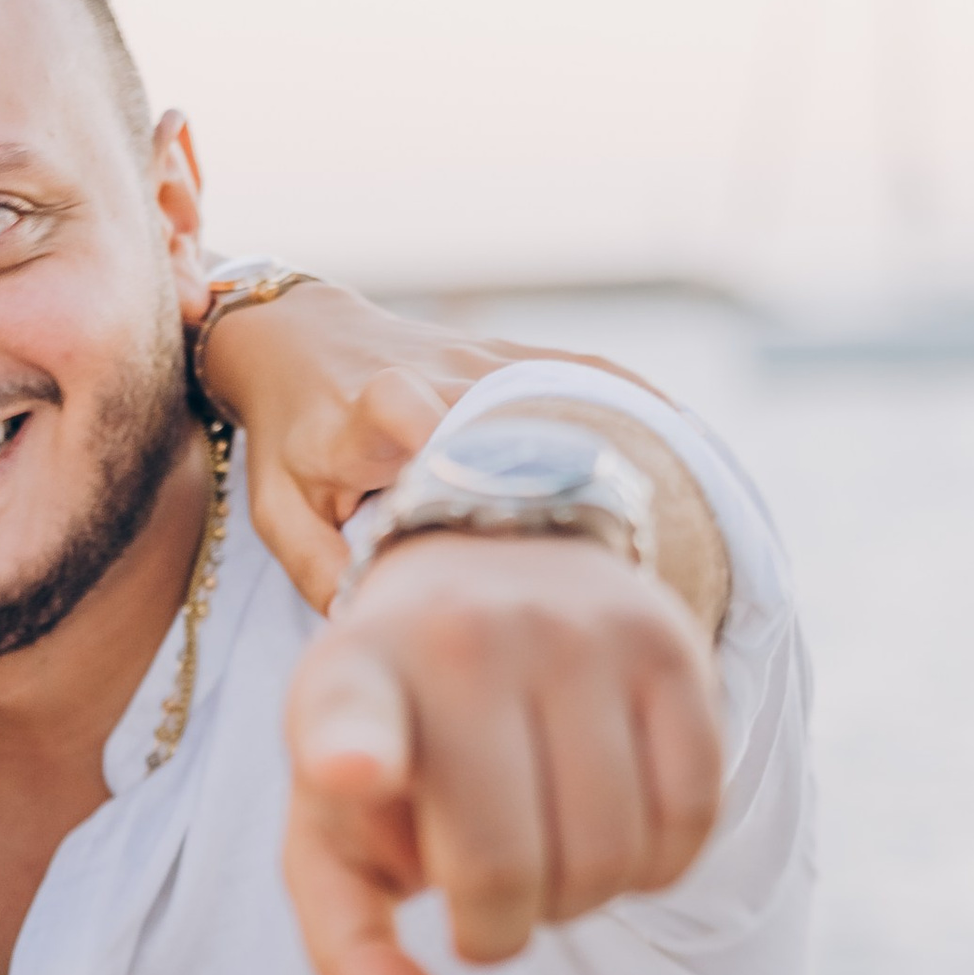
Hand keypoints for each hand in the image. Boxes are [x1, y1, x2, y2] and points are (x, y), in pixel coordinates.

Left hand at [200, 278, 659, 615]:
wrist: (299, 338)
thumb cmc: (290, 440)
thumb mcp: (282, 511)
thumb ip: (323, 571)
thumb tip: (389, 636)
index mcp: (372, 408)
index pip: (406, 409)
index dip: (447, 440)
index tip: (489, 493)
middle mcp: (440, 373)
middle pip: (515, 421)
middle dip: (566, 480)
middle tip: (625, 558)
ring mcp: (489, 359)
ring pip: (567, 401)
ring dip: (621, 453)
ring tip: (684, 522)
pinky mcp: (519, 354)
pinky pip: (590, 378)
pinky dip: (638, 414)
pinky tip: (691, 460)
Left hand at [283, 536, 724, 974]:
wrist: (491, 566)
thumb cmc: (396, 748)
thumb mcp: (335, 838)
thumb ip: (353, 956)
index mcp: (350, 684)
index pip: (349, 717)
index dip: (352, 752)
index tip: (349, 771)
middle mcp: (463, 643)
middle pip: (507, 871)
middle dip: (499, 929)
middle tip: (484, 893)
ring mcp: (577, 636)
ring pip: (611, 859)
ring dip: (581, 900)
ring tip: (545, 850)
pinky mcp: (671, 648)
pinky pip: (692, 822)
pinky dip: (655, 867)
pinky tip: (611, 833)